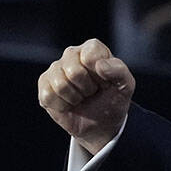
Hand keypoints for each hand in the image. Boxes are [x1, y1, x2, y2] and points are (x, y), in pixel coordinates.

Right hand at [37, 38, 135, 155]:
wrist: (101, 122)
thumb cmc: (113, 98)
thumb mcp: (126, 85)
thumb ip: (119, 71)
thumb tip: (99, 66)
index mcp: (92, 48)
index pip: (90, 57)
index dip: (99, 75)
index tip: (105, 82)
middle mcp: (71, 54)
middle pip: (74, 72)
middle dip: (87, 89)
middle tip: (92, 91)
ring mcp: (55, 68)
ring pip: (60, 85)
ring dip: (75, 98)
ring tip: (81, 97)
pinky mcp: (44, 84)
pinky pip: (48, 96)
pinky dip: (62, 106)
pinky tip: (69, 103)